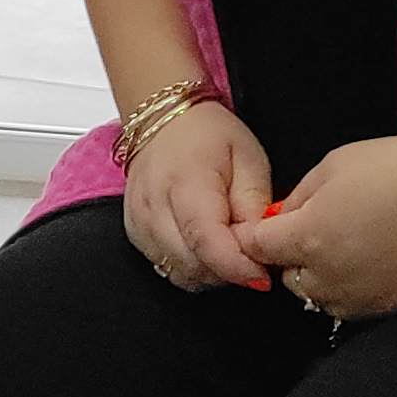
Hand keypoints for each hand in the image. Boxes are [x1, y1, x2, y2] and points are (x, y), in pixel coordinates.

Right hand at [122, 101, 280, 293]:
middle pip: (192, 266)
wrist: (164, 120)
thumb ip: (255, 206)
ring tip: (227, 247)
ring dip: (209, 272)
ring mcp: (139, 223)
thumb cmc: (208, 136)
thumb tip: (259, 248)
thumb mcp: (249, 160)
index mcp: (186, 183)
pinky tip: (204, 247)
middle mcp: (154, 207)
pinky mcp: (134, 233)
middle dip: (227, 272)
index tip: (261, 276)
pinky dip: (190, 267)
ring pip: (179, 273)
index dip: (237, 267)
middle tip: (249, 255)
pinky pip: (166, 267)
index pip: (207, 242)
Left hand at [238, 136, 396, 322]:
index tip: (270, 222)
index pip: (255, 248)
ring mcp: (358, 299)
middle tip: (318, 226)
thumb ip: (299, 196)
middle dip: (291, 256)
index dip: (257, 233)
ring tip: (350, 242)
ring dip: (320, 275)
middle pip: (286, 277)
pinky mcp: (388, 309)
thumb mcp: (336, 164)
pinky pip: (351, 305)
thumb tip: (280, 218)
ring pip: (317, 296)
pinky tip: (374, 258)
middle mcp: (327, 278)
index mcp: (307, 238)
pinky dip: (351, 287)